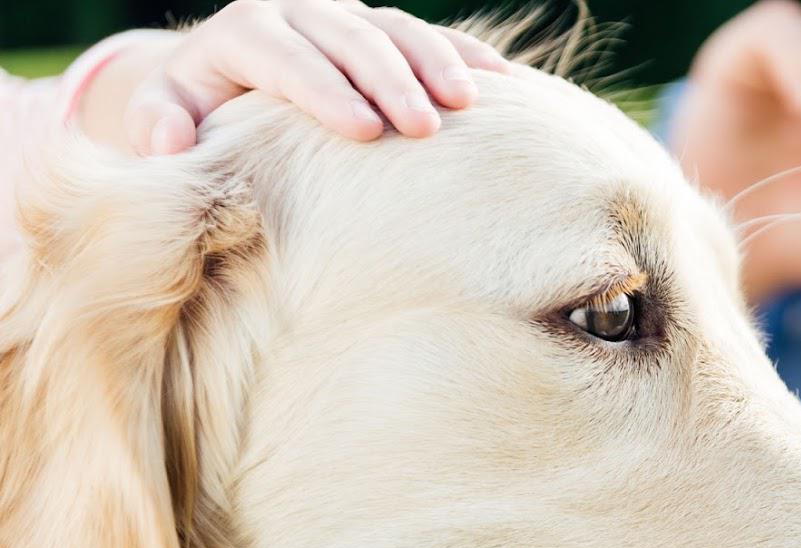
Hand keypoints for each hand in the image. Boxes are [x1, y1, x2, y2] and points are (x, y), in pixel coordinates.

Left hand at [115, 0, 507, 154]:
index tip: (363, 131)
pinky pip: (427, 36)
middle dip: (390, 81)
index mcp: (245, 32)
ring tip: (468, 105)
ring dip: (435, 63)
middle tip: (423, 128)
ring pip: (395, 29)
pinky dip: (465, 56)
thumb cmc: (199, 111)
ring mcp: (346, 18)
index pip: (288, 56)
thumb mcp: (163, 116)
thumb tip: (169, 140)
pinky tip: (501, 83)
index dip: (325, 90)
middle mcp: (300, 13)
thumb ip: (157, 126)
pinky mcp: (380, 31)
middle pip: (350, 38)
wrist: (223, 79)